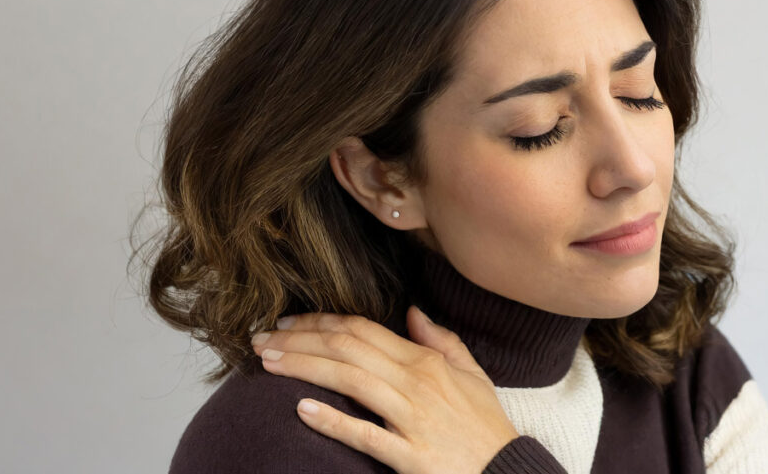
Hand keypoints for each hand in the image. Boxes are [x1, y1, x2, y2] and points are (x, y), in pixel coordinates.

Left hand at [250, 305, 520, 473]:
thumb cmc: (486, 427)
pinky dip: (332, 420)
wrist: (506, 472)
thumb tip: (412, 310)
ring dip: (303, 367)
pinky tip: (301, 410)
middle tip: (261, 338)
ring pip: (349, 381)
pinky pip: (365, 435)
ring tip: (267, 363)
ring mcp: (412, 418)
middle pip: (347, 348)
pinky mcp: (409, 455)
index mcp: (426, 361)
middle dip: (299, 338)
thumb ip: (442, 340)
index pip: (362, 329)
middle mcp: (416, 383)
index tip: (288, 322)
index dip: (320, 321)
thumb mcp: (472, 375)